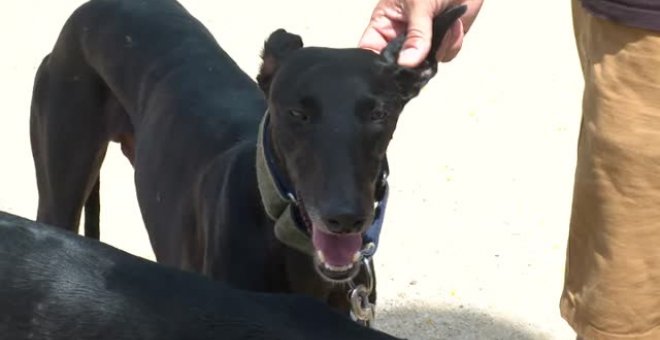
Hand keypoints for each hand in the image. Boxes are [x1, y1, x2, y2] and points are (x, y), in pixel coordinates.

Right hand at [359, 0, 482, 66]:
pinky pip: (444, 55)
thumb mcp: (419, 6)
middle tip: (426, 53)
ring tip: (447, 25)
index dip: (376, 64)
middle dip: (414, 62)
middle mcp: (401, 34)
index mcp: (385, 21)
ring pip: (424, 63)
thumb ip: (415, 36)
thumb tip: (407, 63)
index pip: (370, 49)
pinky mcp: (442, 41)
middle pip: (398, 63)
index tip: (389, 72)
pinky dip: (452, 43)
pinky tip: (455, 25)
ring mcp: (422, 39)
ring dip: (439, 48)